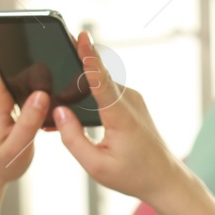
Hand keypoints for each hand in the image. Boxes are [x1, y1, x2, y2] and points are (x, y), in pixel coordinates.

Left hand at [0, 53, 48, 189]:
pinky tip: (49, 92)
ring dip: (37, 68)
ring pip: (17, 66)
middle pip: (10, 57)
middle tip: (59, 60)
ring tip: (58, 76)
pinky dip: (35, 81)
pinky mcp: (6, 96)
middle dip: (33, 53)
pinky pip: (20, 78)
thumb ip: (29, 122)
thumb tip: (42, 95)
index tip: (35, 41)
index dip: (12, 45)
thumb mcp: (16, 147)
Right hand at [52, 32, 186, 201]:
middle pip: (95, 78)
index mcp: (121, 116)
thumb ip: (73, 138)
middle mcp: (129, 100)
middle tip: (49, 57)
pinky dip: (89, 96)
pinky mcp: (130, 101)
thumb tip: (58, 111)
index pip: (101, 81)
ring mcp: (132, 99)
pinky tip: (74, 107)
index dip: (89, 57)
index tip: (82, 36)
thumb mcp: (96, 166)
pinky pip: (105, 91)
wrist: (164, 178)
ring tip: (55, 99)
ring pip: (98, 85)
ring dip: (78, 87)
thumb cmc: (133, 175)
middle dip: (71, 70)